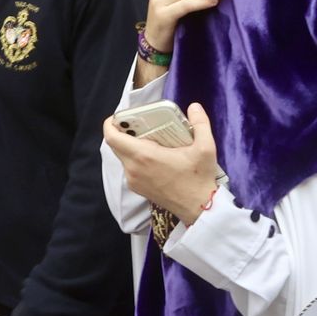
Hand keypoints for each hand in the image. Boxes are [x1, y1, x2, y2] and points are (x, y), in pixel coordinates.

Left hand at [103, 103, 221, 224]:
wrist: (199, 209)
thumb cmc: (199, 179)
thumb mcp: (205, 148)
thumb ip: (200, 123)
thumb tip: (194, 106)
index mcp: (144, 156)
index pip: (112, 138)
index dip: (111, 123)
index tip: (121, 116)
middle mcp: (133, 169)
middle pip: (115, 145)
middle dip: (122, 131)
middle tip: (140, 123)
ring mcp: (133, 181)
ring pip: (122, 156)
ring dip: (129, 144)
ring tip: (149, 137)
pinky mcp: (138, 188)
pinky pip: (129, 167)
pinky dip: (135, 157)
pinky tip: (154, 153)